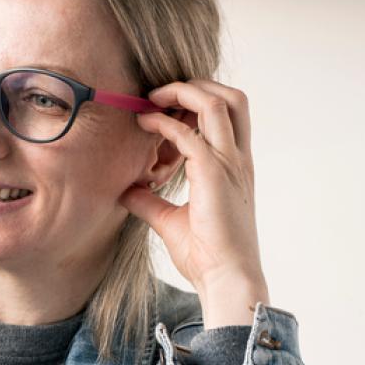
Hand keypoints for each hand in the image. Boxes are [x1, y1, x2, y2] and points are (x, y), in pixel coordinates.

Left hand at [119, 79, 269, 327]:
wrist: (226, 279)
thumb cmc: (207, 256)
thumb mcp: (171, 221)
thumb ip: (151, 201)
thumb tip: (127, 190)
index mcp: (235, 167)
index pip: (229, 115)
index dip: (198, 102)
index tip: (164, 106)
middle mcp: (237, 160)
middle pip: (233, 97)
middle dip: (197, 85)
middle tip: (160, 93)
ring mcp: (230, 164)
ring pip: (217, 103)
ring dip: (183, 93)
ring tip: (152, 97)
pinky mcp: (214, 174)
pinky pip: (188, 135)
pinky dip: (164, 123)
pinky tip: (143, 124)